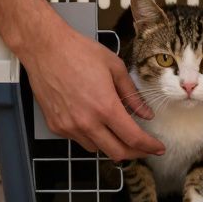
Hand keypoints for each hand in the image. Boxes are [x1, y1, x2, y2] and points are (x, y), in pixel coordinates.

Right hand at [17, 22, 163, 160]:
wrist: (45, 48)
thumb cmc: (78, 52)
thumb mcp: (114, 67)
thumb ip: (132, 94)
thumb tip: (146, 113)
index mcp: (105, 107)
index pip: (133, 138)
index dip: (149, 147)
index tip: (157, 148)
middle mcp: (86, 122)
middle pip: (116, 153)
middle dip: (134, 153)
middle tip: (143, 147)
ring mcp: (69, 126)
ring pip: (96, 148)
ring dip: (110, 144)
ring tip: (115, 130)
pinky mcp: (56, 126)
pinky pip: (78, 139)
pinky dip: (90, 135)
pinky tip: (92, 121)